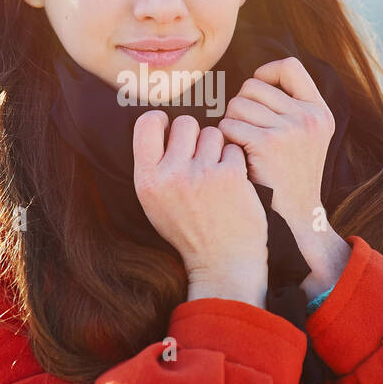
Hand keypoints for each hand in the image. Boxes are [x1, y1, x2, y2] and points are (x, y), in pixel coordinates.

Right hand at [132, 110, 268, 307]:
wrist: (222, 263)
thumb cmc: (189, 232)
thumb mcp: (155, 204)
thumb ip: (154, 168)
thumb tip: (161, 126)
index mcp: (147, 180)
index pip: (146, 124)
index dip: (161, 120)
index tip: (171, 129)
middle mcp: (171, 175)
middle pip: (185, 123)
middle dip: (195, 135)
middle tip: (201, 156)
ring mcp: (201, 173)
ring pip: (213, 133)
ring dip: (218, 148)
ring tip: (217, 173)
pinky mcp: (229, 175)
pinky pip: (234, 149)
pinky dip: (236, 162)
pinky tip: (233, 182)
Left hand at [217, 56, 334, 230]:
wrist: (295, 219)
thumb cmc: (289, 177)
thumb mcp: (305, 137)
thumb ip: (290, 107)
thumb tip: (257, 77)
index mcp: (320, 111)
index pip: (290, 67)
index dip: (267, 73)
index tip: (257, 94)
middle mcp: (309, 116)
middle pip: (253, 85)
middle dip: (241, 105)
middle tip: (246, 132)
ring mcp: (291, 129)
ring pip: (236, 104)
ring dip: (230, 124)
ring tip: (242, 147)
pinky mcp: (268, 144)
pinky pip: (229, 125)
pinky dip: (225, 140)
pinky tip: (237, 158)